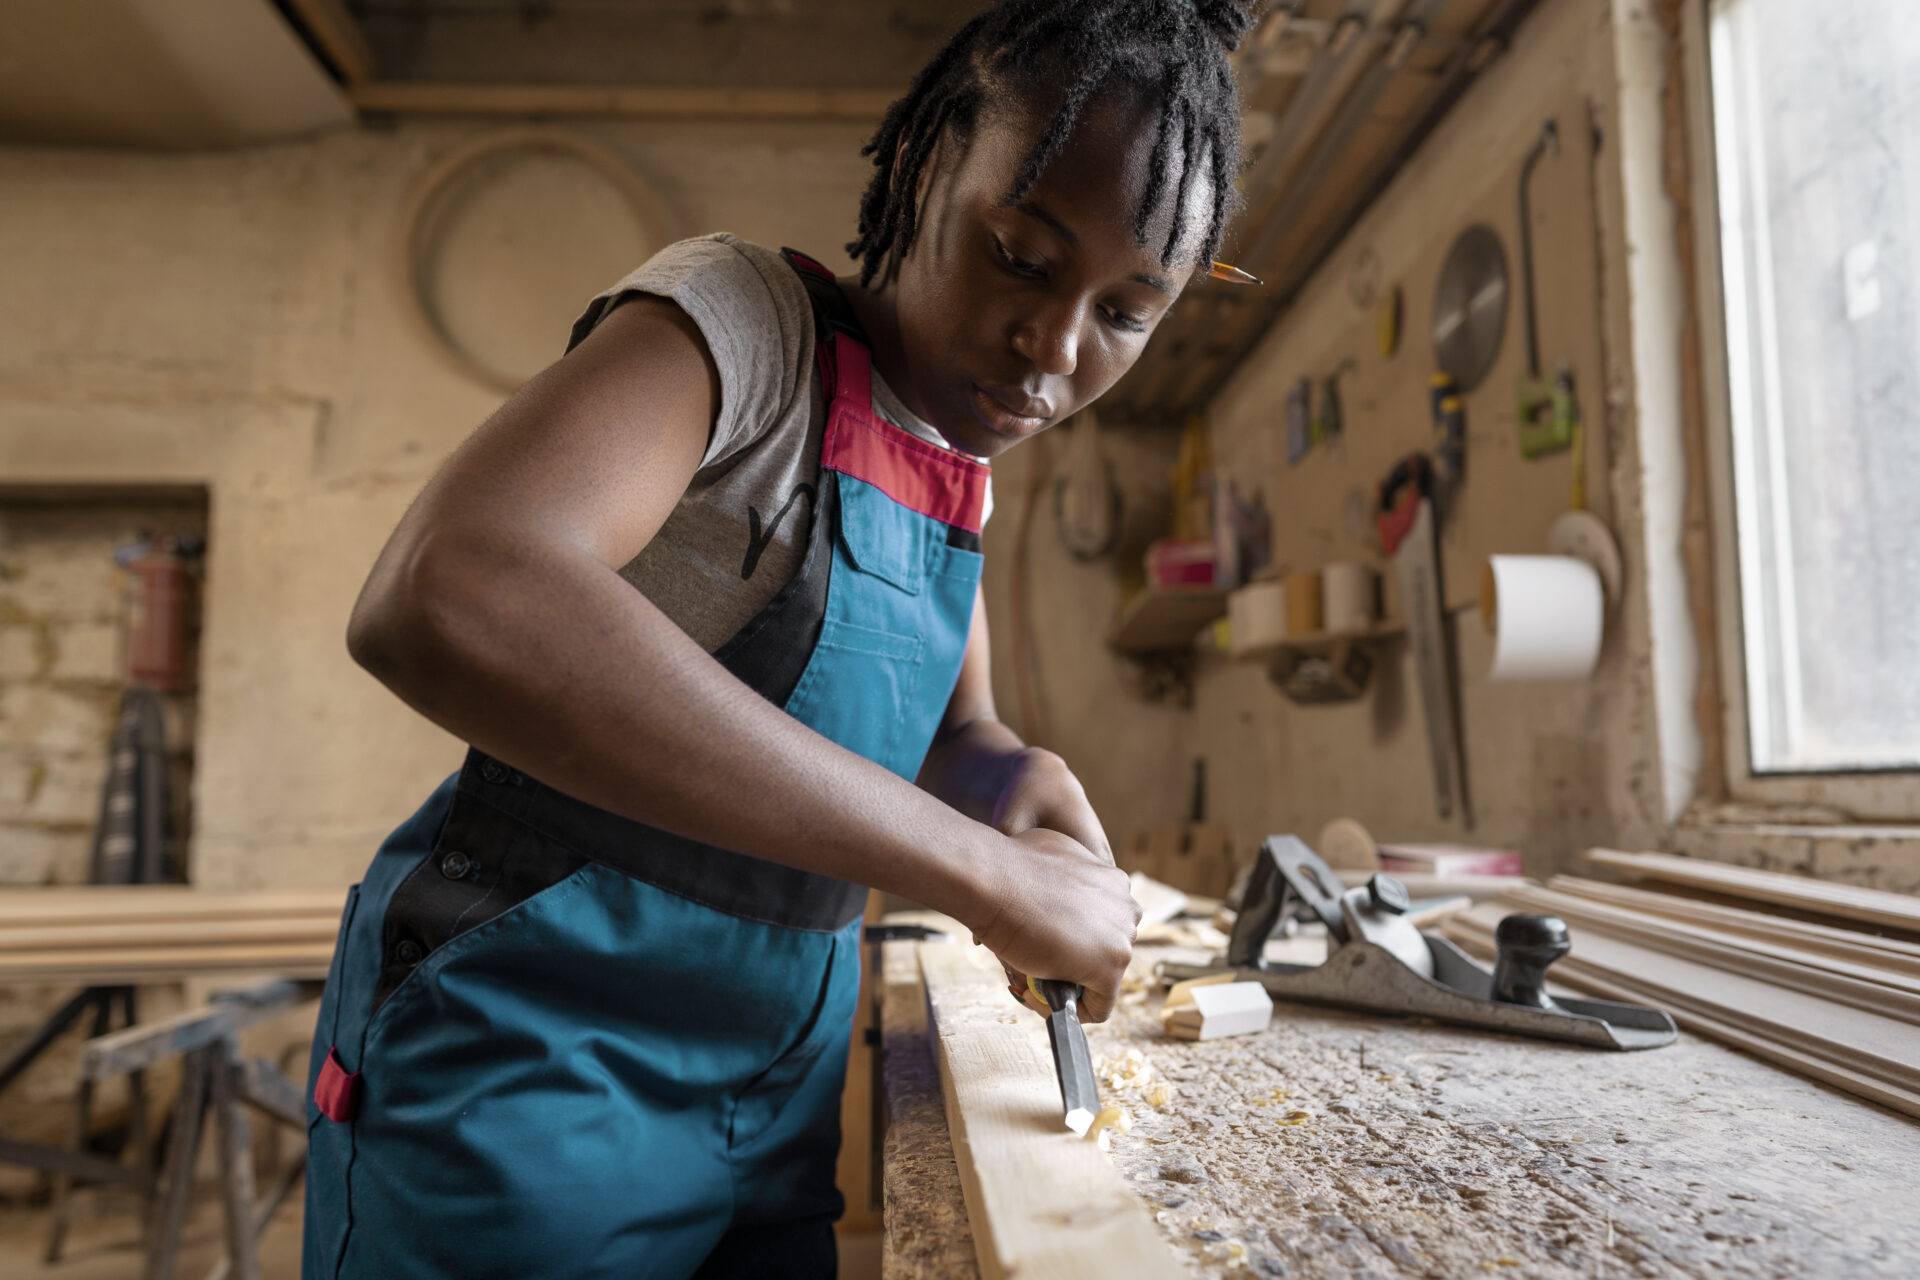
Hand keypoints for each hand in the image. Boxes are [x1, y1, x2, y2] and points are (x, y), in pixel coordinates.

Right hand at [981, 750, 1130, 1016]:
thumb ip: (1061, 886)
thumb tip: (1046, 901)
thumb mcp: (1047, 864)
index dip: (1074, 939)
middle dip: (1074, 960)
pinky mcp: (1110, 967)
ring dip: (1069, 982)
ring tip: (1032, 981)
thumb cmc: (1008, 868)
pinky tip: (1037, 999)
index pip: (1104, 923)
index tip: (1044, 944)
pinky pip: (1098, 1007)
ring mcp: (1121, 938)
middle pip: (1105, 949)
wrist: (995, 879)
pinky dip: (1071, 1012)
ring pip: (1103, 978)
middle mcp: (1126, 906)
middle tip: (1038, 965)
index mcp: (1114, 880)